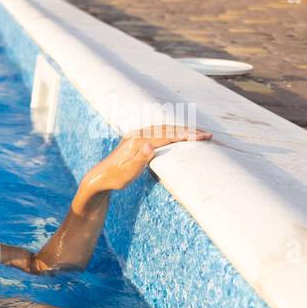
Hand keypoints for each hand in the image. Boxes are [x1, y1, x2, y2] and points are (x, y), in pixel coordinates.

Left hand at [82, 125, 210, 193]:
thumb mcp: (128, 173)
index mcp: (137, 140)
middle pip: (167, 129)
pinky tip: (181, 134)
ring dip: (182, 130)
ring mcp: (136, 135)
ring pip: (163, 128)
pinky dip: (172, 131)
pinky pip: (158, 131)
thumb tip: (150, 146)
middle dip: (188, 131)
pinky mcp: (135, 138)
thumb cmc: (114, 179)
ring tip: (199, 134)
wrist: (99, 178)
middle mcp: (137, 134)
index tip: (203, 137)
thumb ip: (140, 159)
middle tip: (208, 135)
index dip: (186, 136)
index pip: (167, 136)